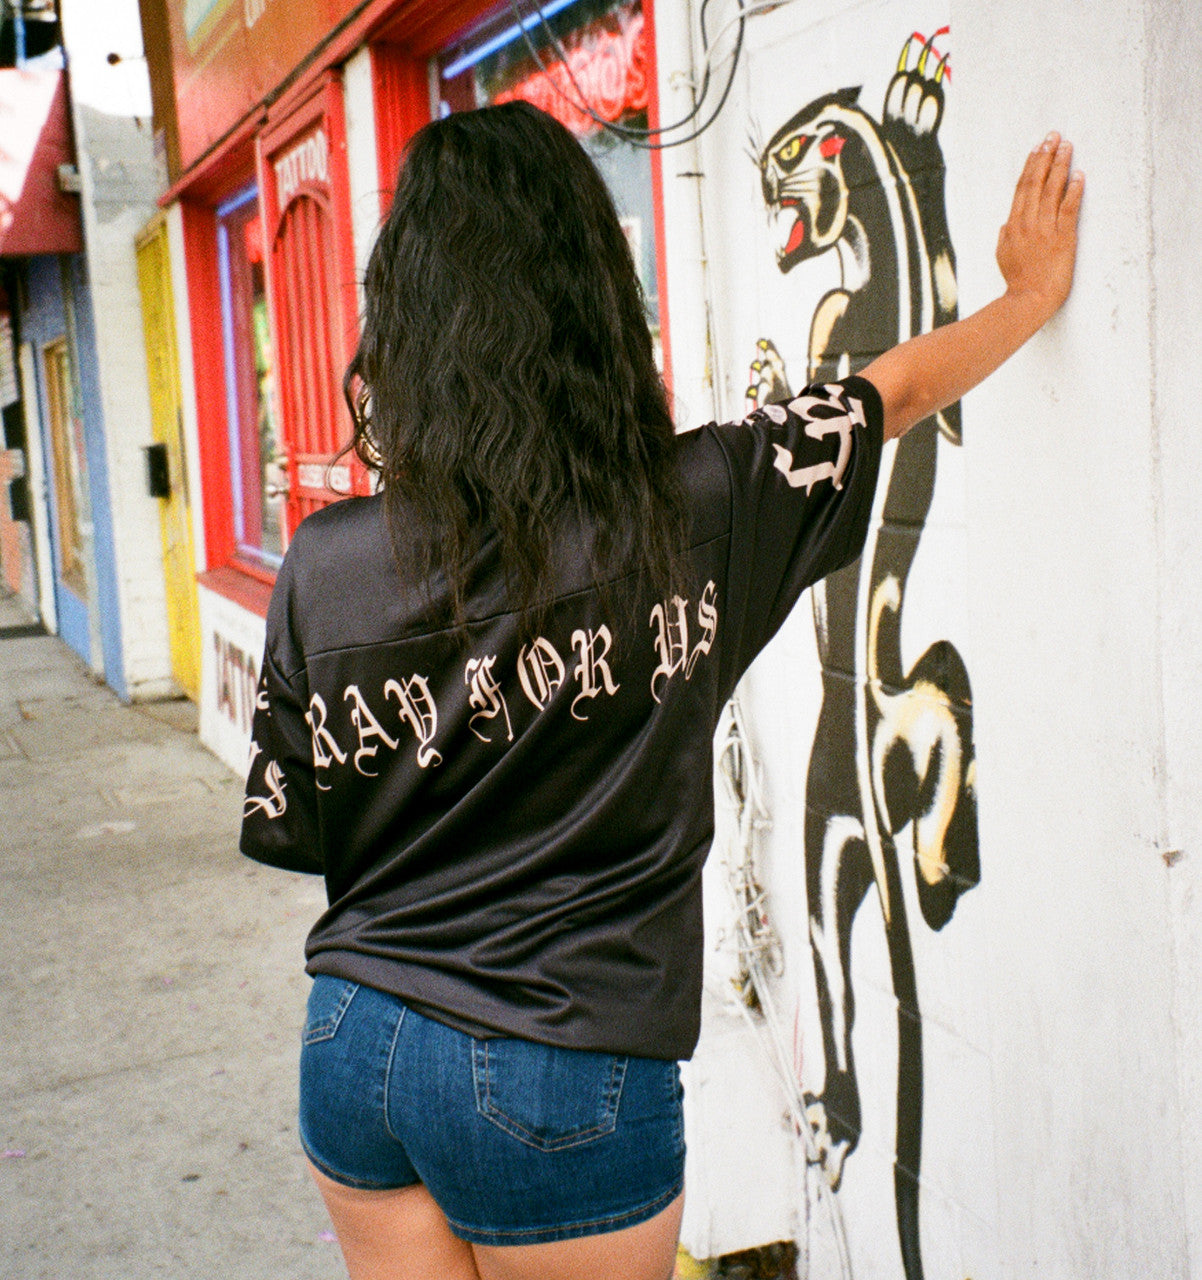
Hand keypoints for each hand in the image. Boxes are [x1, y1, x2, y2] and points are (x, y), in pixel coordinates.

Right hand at [996, 132, 1083, 323]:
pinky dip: (1074, 190)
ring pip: (1052, 190)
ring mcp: (1045, 230)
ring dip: (1060, 166)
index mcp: (1013, 226)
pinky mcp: (1063, 238)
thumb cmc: (1017, 282)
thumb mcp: (1002, 256)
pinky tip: (1079, 175)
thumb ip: (1005, 236)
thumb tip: (1006, 222)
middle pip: (1036, 183)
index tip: (1037, 148)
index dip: (1031, 166)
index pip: (1022, 188)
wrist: (1028, 300)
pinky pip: (1068, 209)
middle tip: (1053, 137)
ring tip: (1067, 147)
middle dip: (1045, 157)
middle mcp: (1028, 223)